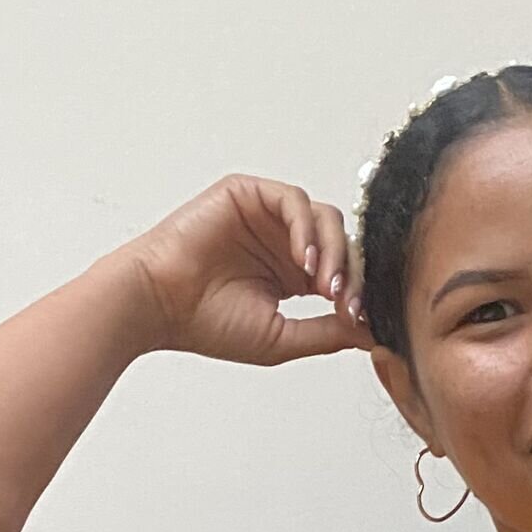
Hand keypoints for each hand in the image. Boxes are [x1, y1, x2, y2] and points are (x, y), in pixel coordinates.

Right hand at [110, 174, 373, 365]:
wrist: (158, 306)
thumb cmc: (206, 323)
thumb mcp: (281, 337)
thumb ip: (328, 333)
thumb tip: (374, 334)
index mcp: (293, 275)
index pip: (344, 271)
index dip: (357, 292)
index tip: (359, 318)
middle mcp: (283, 242)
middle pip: (341, 242)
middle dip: (350, 273)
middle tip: (344, 301)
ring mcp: (267, 217)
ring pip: (324, 218)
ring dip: (333, 251)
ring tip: (323, 283)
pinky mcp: (248, 194)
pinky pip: (294, 200)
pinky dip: (305, 227)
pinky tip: (303, 259)